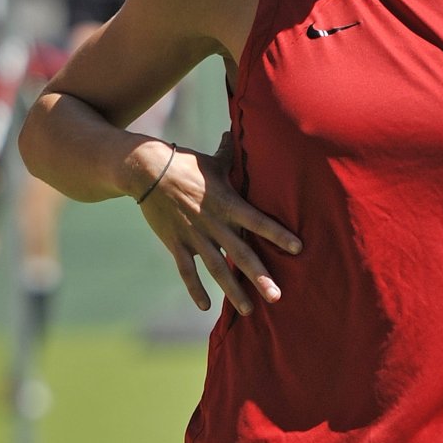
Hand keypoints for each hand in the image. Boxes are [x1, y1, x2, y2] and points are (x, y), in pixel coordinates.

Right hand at [137, 133, 301, 314]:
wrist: (145, 171)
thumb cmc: (184, 163)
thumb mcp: (212, 160)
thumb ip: (230, 153)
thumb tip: (238, 133)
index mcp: (228, 202)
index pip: (258, 221)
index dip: (278, 234)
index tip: (298, 248)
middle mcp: (214, 223)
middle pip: (241, 253)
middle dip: (259, 276)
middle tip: (277, 296)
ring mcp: (194, 236)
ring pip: (217, 268)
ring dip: (233, 290)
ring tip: (249, 309)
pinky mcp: (176, 243)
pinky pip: (187, 271)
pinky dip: (196, 289)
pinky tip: (206, 307)